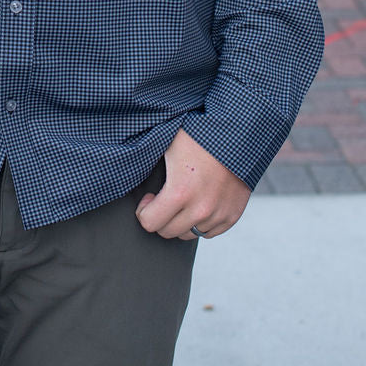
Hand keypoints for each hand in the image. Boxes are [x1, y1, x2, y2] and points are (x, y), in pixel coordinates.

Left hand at [136, 128, 250, 240]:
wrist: (238, 132)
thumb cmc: (198, 133)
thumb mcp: (168, 143)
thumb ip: (150, 163)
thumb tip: (128, 168)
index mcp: (180, 192)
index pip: (150, 223)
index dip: (144, 211)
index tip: (149, 198)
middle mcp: (200, 209)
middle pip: (168, 232)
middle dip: (160, 217)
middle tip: (163, 199)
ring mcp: (219, 214)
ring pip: (188, 234)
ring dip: (181, 221)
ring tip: (182, 200)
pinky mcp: (232, 215)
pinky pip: (209, 232)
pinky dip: (201, 223)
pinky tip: (199, 203)